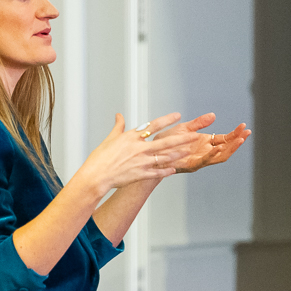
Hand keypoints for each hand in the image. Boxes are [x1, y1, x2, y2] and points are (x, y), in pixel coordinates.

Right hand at [75, 113, 198, 193]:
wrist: (96, 176)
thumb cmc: (100, 158)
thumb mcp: (110, 138)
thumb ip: (118, 126)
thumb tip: (119, 115)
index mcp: (132, 137)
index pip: (153, 125)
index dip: (167, 120)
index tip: (178, 115)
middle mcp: (139, 148)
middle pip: (165, 142)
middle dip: (181, 139)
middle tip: (194, 136)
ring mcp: (141, 162)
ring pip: (164, 157)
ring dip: (177, 154)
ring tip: (188, 151)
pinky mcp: (141, 174)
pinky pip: (157, 172)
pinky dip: (166, 171)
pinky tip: (174, 169)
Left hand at [153, 112, 251, 173]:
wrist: (152, 152)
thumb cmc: (166, 141)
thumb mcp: (185, 128)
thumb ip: (199, 123)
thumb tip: (213, 115)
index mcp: (205, 143)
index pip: (225, 139)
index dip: (235, 134)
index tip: (244, 126)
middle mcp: (205, 152)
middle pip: (226, 148)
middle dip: (237, 141)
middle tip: (247, 133)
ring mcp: (200, 159)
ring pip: (220, 156)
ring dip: (230, 148)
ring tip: (239, 140)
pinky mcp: (192, 164)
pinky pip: (205, 160)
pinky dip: (212, 154)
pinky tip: (219, 147)